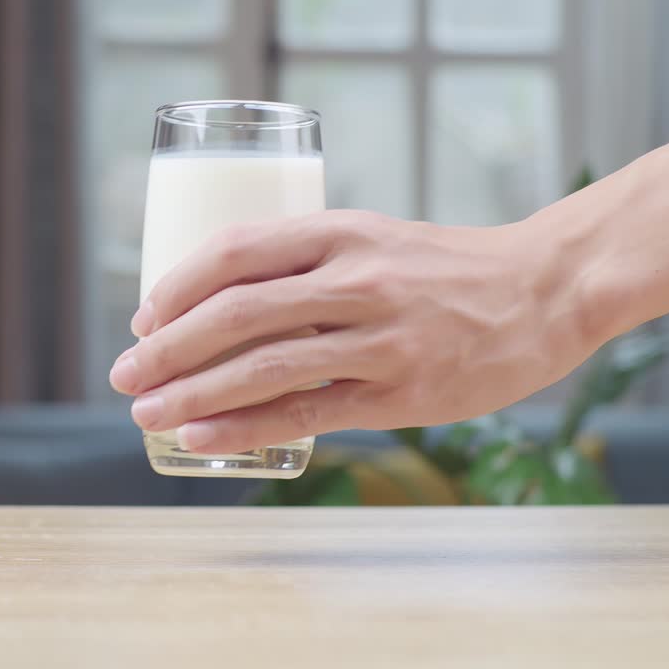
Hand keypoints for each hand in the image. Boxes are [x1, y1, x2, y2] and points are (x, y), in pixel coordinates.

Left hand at [109, 210, 601, 453]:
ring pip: (263, 366)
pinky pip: (307, 412)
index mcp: (341, 230)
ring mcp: (381, 338)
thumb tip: (221, 305)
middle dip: (165, 348)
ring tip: (145, 413)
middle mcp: (356, 278)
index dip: (176, 286)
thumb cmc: (444, 268)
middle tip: (124, 375)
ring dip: (191, 394)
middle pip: (235, 313)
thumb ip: (305, 265)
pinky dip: (245, 426)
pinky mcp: (402, 393)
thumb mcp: (372, 239)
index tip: (142, 317)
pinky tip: (201, 438)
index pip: (235, 251)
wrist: (545, 291)